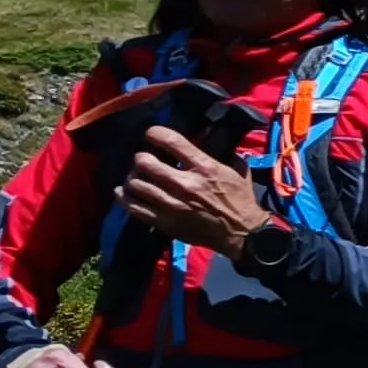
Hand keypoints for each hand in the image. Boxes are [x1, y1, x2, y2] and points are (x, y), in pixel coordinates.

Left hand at [118, 125, 275, 260]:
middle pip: (145, 163)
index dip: (154, 133)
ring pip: (136, 185)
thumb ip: (222, 153)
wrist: (242, 233)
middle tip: (142, 160)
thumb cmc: (241, 199)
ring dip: (131, 178)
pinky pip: (135, 208)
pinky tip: (124, 193)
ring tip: (135, 177)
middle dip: (140, 158)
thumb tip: (209, 137)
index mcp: (204, 167)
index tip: (150, 134)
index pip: (171, 141)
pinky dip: (124, 198)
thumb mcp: (237, 170)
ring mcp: (172, 204)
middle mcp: (185, 183)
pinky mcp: (165, 222)